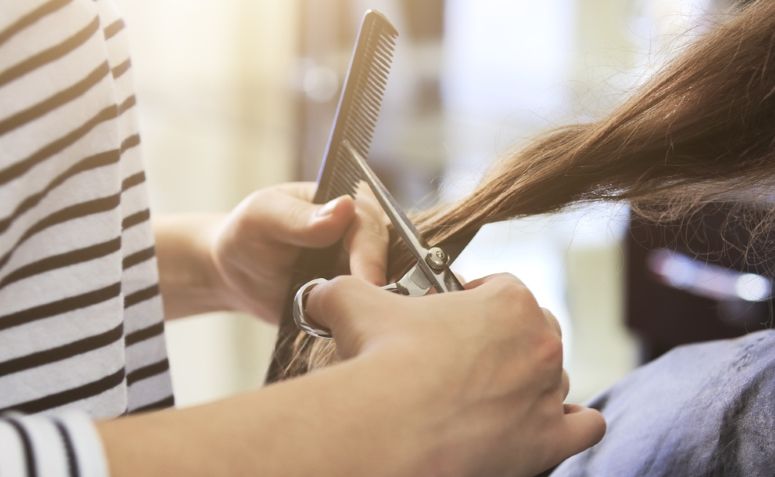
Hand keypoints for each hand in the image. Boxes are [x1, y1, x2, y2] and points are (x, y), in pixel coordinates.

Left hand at [211, 182, 387, 321]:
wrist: (235, 274)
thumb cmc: (247, 234)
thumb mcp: (264, 217)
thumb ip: (301, 217)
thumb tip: (344, 208)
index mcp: (348, 203)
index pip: (371, 226)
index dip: (372, 255)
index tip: (369, 283)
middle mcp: (363, 234)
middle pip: (388, 259)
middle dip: (377, 284)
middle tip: (367, 313)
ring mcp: (363, 267)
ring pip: (386, 286)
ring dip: (374, 305)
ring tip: (362, 325)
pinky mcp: (358, 296)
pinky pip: (371, 309)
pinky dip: (364, 320)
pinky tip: (353, 331)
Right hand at [305, 273, 605, 476]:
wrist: (391, 428)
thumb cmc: (383, 359)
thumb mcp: (356, 304)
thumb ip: (345, 289)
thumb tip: (321, 292)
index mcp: (508, 301)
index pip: (503, 288)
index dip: (475, 299)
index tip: (452, 315)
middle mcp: (539, 343)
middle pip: (535, 332)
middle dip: (505, 340)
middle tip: (465, 358)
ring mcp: (548, 392)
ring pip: (553, 379)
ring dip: (528, 384)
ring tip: (489, 396)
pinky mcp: (548, 440)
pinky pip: (583, 426)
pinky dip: (567, 424)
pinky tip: (539, 423)